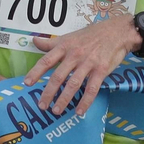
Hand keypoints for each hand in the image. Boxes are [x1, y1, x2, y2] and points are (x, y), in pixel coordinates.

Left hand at [25, 15, 139, 114]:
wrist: (116, 32)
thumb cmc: (90, 35)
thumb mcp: (69, 36)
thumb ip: (51, 42)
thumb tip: (33, 41)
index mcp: (64, 46)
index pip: (47, 60)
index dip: (36, 72)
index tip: (26, 83)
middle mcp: (74, 55)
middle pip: (58, 76)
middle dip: (48, 92)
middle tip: (41, 105)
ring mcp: (88, 63)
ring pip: (73, 84)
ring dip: (64, 99)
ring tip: (56, 111)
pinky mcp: (101, 71)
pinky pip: (91, 89)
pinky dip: (85, 101)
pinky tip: (79, 111)